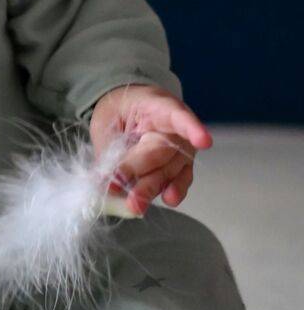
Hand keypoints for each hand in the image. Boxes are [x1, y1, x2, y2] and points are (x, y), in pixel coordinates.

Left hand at [88, 84, 211, 214]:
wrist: (126, 110)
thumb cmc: (118, 112)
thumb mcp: (106, 122)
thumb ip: (108, 149)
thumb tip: (106, 180)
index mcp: (157, 105)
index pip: (177, 115)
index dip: (191, 128)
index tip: (203, 141)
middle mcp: (176, 128)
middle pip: (161, 151)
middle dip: (137, 169)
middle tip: (114, 185)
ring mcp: (181, 148)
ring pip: (168, 170)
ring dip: (150, 188)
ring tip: (134, 204)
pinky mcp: (180, 166)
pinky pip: (180, 180)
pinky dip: (174, 191)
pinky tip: (169, 199)